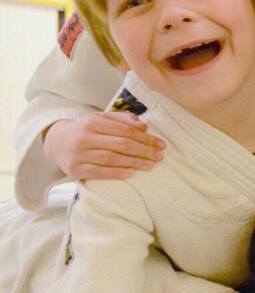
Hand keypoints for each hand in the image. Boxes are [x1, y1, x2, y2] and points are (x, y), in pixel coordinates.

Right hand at [43, 113, 163, 179]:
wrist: (56, 142)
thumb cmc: (85, 130)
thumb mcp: (101, 119)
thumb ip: (122, 120)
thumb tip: (144, 126)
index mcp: (92, 122)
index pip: (125, 131)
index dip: (146, 138)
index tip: (161, 144)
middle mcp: (84, 137)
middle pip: (121, 144)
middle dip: (144, 151)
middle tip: (160, 156)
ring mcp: (78, 154)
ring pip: (112, 158)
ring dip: (134, 162)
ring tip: (151, 165)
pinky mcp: (75, 169)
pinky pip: (99, 172)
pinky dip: (116, 173)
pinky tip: (131, 173)